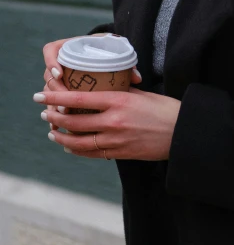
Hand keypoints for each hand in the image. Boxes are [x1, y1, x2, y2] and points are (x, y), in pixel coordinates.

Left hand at [33, 87, 180, 161]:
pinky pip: (91, 153)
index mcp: (118, 101)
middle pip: (73, 122)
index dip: (55, 98)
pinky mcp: (119, 153)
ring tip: (53, 132)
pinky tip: (70, 147)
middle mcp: (113, 122)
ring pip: (78, 142)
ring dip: (61, 138)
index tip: (40, 95)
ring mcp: (115, 140)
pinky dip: (77, 150)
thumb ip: (118, 93)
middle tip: (44, 113)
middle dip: (53, 117)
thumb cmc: (164, 109)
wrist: (182, 132)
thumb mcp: (140, 94)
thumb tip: (101, 91)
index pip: (78, 99)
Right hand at [41, 35, 141, 127]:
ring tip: (64, 117)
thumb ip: (125, 62)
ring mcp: (58, 79)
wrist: (107, 54)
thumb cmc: (109, 51)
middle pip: (49, 77)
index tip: (59, 74)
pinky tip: (57, 127)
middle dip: (56, 93)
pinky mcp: (61, 93)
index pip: (51, 51)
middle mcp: (60, 63)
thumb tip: (137, 78)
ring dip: (54, 106)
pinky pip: (53, 104)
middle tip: (66, 105)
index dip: (51, 62)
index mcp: (69, 48)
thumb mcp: (115, 52)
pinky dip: (55, 116)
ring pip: (50, 93)